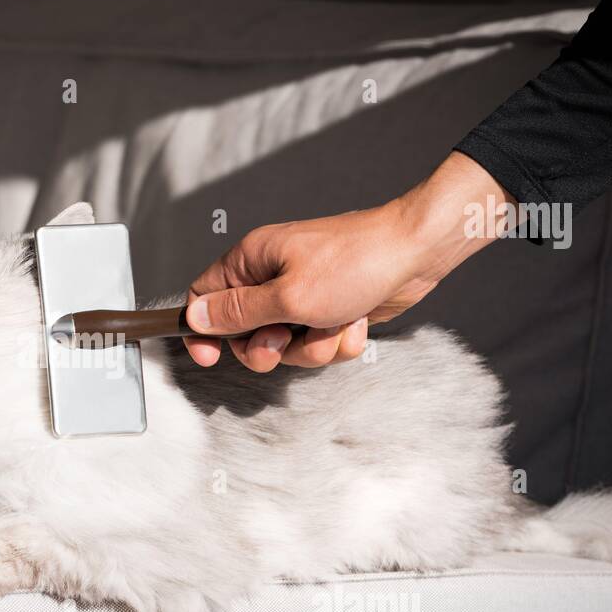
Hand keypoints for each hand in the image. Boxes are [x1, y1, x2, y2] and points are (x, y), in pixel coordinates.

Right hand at [184, 151, 510, 370]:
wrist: (416, 254)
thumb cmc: (355, 263)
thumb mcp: (288, 297)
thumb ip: (238, 313)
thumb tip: (195, 317)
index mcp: (252, 261)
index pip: (204, 297)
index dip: (202, 330)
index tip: (210, 357)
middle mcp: (272, 277)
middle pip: (245, 333)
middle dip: (270, 348)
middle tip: (287, 340)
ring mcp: (302, 295)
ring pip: (287, 345)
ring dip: (313, 346)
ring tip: (335, 322)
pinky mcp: (329, 310)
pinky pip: (318, 343)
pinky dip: (338, 340)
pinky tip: (355, 320)